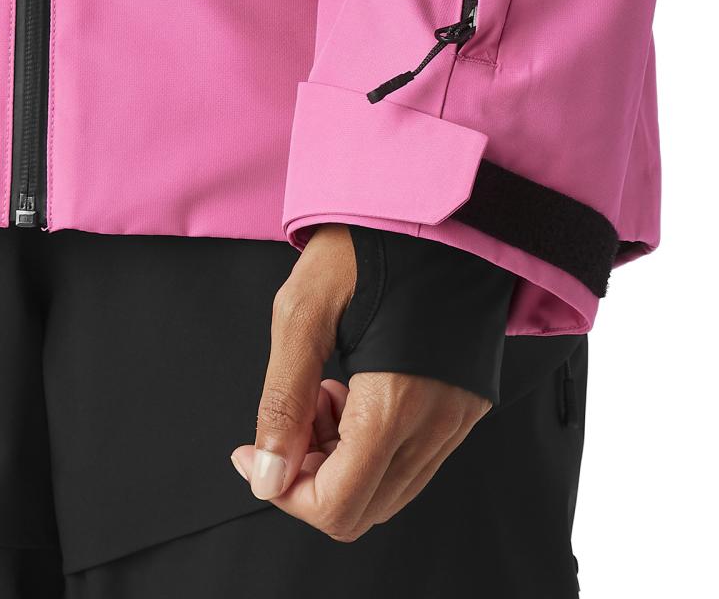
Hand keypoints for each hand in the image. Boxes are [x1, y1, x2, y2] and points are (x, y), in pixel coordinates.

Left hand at [230, 225, 490, 540]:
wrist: (439, 209)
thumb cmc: (365, 245)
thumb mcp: (301, 311)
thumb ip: (282, 400)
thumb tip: (264, 476)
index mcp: (396, 401)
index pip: (340, 506)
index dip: (284, 493)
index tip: (253, 452)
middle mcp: (437, 422)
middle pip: (364, 509)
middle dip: (309, 477)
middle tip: (288, 416)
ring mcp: (457, 418)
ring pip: (388, 491)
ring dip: (339, 461)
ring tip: (319, 392)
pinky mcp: (464, 405)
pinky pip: (411, 461)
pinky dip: (369, 446)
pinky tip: (349, 389)